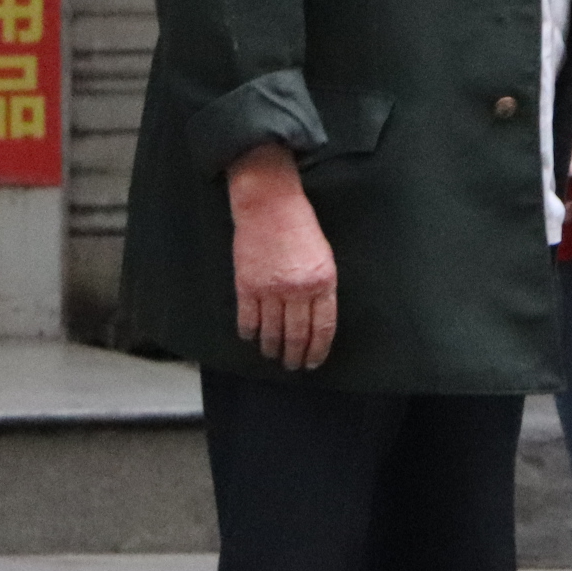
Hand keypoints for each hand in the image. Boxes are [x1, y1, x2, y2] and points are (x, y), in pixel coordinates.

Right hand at [227, 143, 336, 369]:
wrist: (269, 205)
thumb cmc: (299, 226)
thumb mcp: (324, 257)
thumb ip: (321, 288)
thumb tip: (316, 319)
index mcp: (323, 282)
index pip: (323, 327)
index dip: (318, 349)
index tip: (314, 361)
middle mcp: (298, 290)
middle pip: (297, 335)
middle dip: (295, 355)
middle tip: (292, 366)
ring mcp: (271, 289)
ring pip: (272, 332)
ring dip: (272, 348)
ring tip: (273, 355)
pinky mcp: (247, 285)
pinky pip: (248, 320)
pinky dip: (249, 333)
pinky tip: (252, 338)